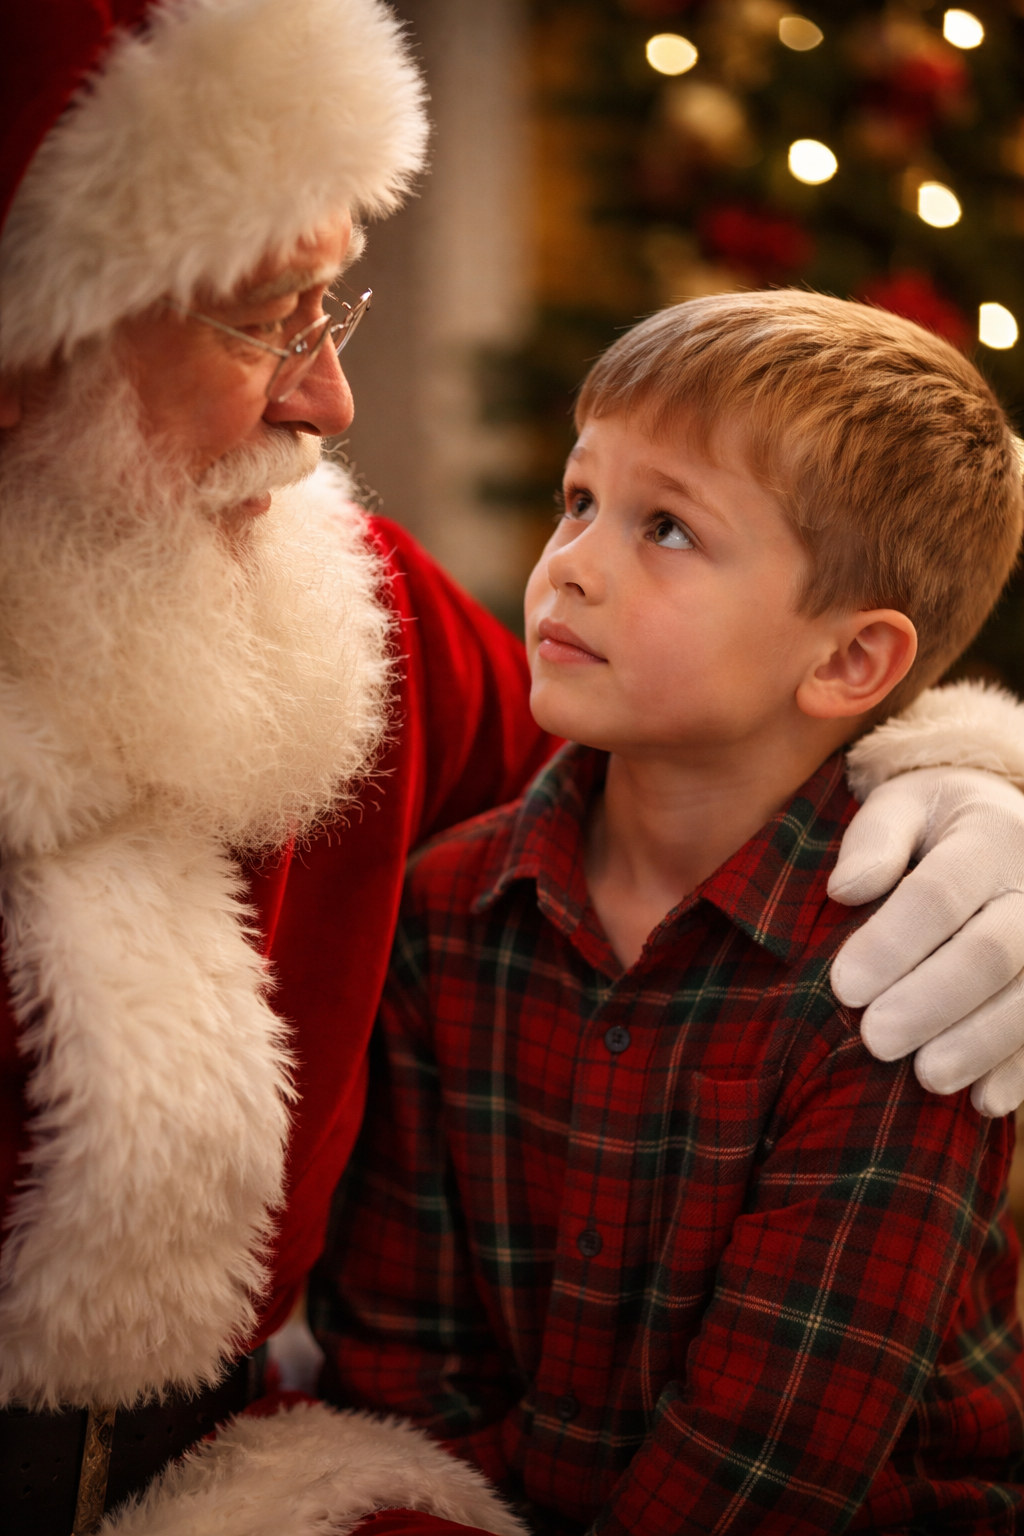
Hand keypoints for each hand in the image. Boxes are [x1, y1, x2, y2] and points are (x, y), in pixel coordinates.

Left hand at [828, 767, 1023, 1116]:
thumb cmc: (933, 824)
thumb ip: (873, 840)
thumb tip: (845, 889)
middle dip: (932, 1002)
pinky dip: (1020, 1070)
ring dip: (980, 1043)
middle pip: (991, 952)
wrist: (1009, 826)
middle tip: (876, 1040)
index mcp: (988, 835)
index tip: (844, 986)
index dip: (891, 943)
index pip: (939, 894)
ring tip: (927, 1077)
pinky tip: (983, 1100)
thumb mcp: (899, 807)